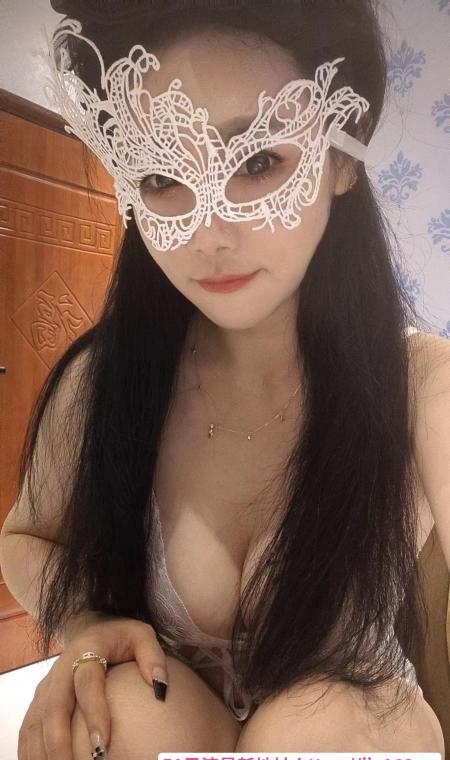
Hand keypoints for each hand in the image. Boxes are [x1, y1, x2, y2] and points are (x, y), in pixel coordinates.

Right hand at [18, 613, 168, 759]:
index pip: (87, 683)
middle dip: (60, 743)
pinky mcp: (38, 700)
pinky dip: (30, 751)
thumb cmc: (120, 636)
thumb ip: (153, 656)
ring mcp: (46, 686)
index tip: (102, 744)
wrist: (89, 626)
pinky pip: (28, 729)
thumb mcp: (142, 635)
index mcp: (87, 650)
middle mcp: (61, 669)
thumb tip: (161, 689)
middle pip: (54, 709)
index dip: (93, 712)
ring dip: (43, 752)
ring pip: (36, 722)